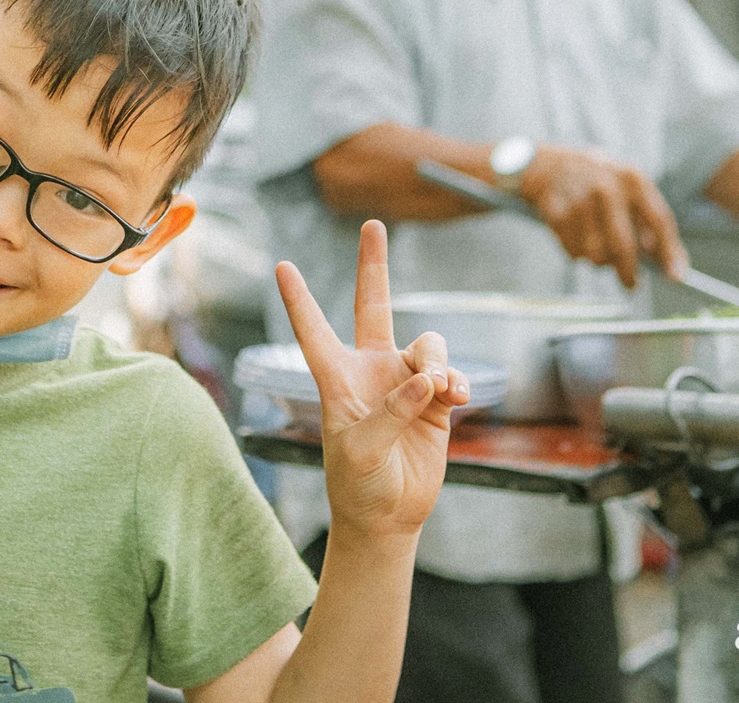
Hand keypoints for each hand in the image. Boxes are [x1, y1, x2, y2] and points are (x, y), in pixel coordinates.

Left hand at [275, 221, 469, 540]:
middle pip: (372, 305)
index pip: (314, 332)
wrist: (388, 515)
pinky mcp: (432, 400)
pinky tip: (456, 399)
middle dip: (373, 265)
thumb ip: (391, 411)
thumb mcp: (361, 451)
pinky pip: (451, 372)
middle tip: (373, 225)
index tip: (281, 266)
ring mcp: (403, 382)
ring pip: (426, 345)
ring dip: (438, 361)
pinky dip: (457, 381)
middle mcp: (369, 371)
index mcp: (337, 380)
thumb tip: (426, 378)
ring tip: (441, 391)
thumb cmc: (359, 484)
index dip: (299, 300)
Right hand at [516, 145, 686, 286]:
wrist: (549, 167)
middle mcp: (607, 189)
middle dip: (629, 272)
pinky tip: (578, 236)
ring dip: (600, 261)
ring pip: (597, 255)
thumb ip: (647, 219)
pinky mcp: (558, 215)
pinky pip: (575, 254)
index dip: (670, 251)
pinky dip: (579, 254)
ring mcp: (580, 202)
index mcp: (632, 179)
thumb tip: (665, 259)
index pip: (659, 220)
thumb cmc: (598, 182)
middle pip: (624, 246)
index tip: (676, 276)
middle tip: (632, 284)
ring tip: (597, 245)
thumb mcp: (627, 187)